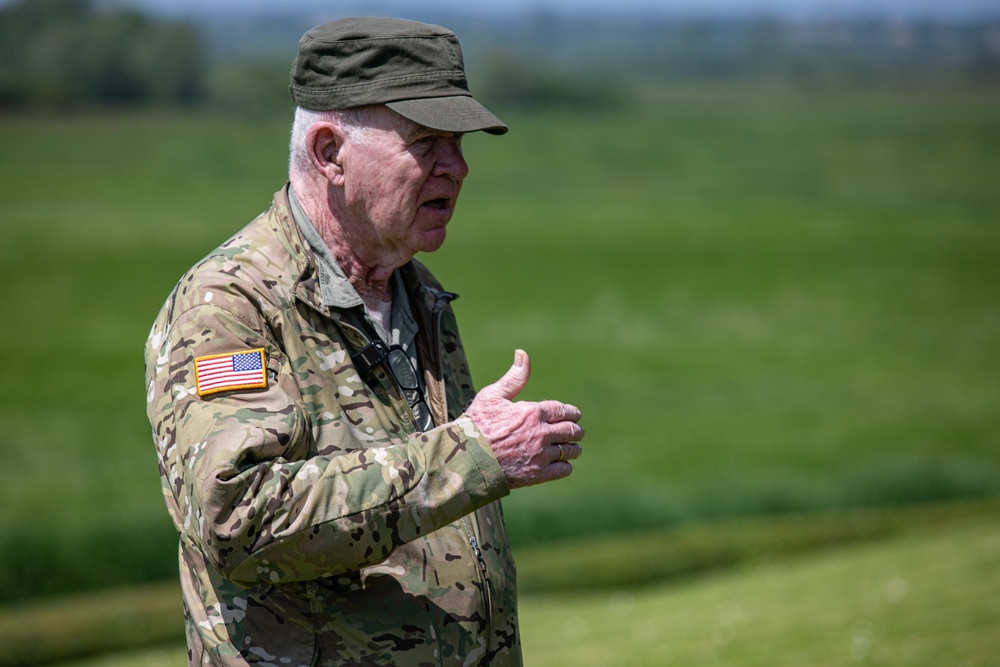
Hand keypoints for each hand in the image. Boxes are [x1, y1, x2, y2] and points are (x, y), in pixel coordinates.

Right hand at [465, 350, 583, 488]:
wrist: (465, 459)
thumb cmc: (476, 425)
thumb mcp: (492, 395)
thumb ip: (514, 377)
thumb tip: (522, 353)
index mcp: (532, 412)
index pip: (564, 411)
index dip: (572, 413)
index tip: (575, 415)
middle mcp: (540, 433)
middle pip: (571, 431)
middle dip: (576, 430)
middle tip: (577, 432)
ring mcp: (540, 454)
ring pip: (570, 450)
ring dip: (573, 448)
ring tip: (572, 448)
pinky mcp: (537, 474)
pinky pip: (563, 469)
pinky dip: (565, 465)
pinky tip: (562, 463)